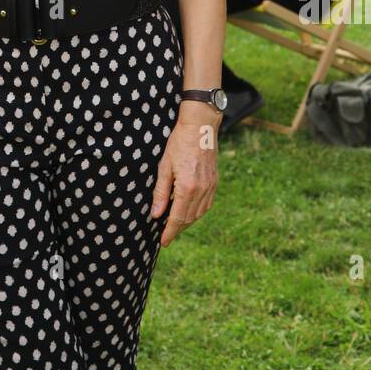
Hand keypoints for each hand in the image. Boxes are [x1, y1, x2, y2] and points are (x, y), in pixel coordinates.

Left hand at [149, 113, 218, 246]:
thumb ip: (161, 192)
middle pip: (189, 219)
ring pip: (199, 213)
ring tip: (176, 225)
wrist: (200, 127)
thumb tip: (156, 214)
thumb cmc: (179, 144)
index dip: (169, 232)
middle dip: (177, 229)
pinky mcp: (214, 182)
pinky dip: (197, 212)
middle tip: (167, 236)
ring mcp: (210, 187)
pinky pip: (207, 204)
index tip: (163, 242)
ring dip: (187, 222)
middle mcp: (201, 191)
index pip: (177, 218)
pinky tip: (189, 211)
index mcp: (187, 188)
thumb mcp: (164, 167)